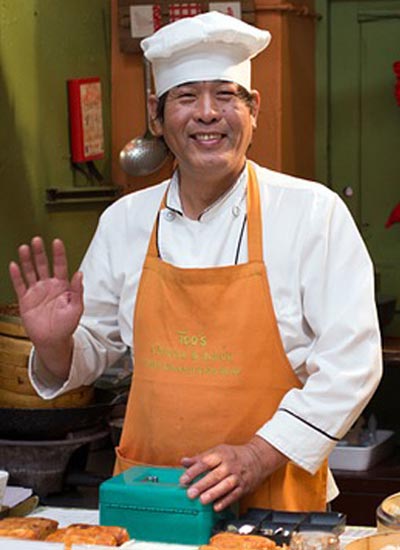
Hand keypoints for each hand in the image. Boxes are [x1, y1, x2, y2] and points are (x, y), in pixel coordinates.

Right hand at [9, 236, 82, 377]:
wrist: (53, 341)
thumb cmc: (67, 325)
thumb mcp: (77, 308)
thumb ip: (77, 291)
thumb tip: (79, 274)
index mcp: (63, 286)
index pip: (61, 266)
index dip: (59, 254)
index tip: (57, 242)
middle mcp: (48, 285)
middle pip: (43, 265)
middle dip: (40, 253)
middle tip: (37, 240)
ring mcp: (36, 291)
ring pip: (30, 272)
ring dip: (27, 260)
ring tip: (24, 248)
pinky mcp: (25, 300)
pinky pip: (20, 285)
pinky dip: (16, 276)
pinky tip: (14, 265)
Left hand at [179, 436, 287, 510]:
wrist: (257, 458)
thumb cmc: (233, 455)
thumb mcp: (217, 451)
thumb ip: (200, 458)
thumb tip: (183, 461)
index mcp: (221, 454)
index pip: (205, 462)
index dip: (193, 471)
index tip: (183, 480)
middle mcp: (229, 465)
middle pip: (215, 475)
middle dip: (202, 485)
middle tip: (190, 493)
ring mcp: (237, 476)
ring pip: (225, 485)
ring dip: (213, 493)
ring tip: (202, 500)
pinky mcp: (244, 486)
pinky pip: (234, 495)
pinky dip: (225, 501)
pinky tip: (216, 507)